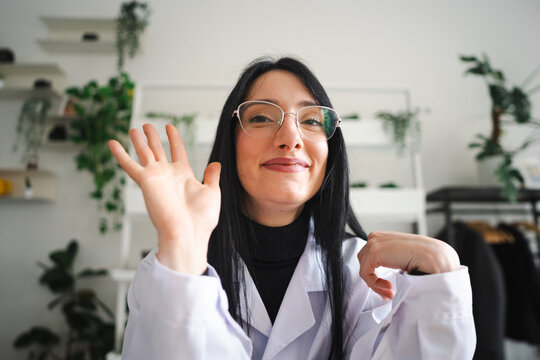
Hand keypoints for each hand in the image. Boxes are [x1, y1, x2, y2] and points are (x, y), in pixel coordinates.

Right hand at [108, 124, 220, 274]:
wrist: (188, 233)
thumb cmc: (201, 219)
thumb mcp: (212, 192)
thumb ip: (212, 177)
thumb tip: (216, 164)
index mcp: (184, 175)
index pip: (177, 151)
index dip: (173, 138)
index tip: (169, 127)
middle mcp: (168, 174)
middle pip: (158, 150)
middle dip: (153, 138)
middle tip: (146, 126)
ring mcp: (156, 177)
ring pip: (144, 153)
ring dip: (139, 141)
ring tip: (134, 128)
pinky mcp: (145, 181)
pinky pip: (130, 165)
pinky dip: (120, 154)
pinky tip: (112, 142)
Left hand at [357, 231, 459, 299]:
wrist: (432, 256)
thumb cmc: (424, 258)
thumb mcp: (403, 257)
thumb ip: (391, 259)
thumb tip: (384, 275)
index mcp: (383, 237)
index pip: (369, 256)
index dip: (376, 274)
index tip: (389, 288)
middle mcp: (376, 237)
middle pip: (364, 262)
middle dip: (375, 279)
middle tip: (389, 292)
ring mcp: (373, 243)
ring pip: (364, 269)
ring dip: (376, 284)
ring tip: (391, 292)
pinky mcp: (373, 252)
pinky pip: (365, 273)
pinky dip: (375, 284)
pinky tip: (390, 289)